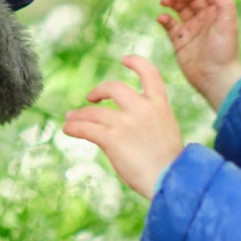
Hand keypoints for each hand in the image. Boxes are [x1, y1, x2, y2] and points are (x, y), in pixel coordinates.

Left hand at [63, 56, 184, 201]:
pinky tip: (68, 129)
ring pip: (94, 113)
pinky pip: (86, 128)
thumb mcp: (164, 132)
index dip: (136, 63)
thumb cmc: (170, 165)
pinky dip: (74, 127)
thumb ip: (147, 121)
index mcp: (160, 105)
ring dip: (79, 115)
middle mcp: (142, 109)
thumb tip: (122, 126)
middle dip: (99, 92)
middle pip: (114, 88)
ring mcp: (126, 123)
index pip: (150, 73)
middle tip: (90, 99)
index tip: (124, 59)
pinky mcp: (112, 139)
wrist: (172, 180)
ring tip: (71, 119)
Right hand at [158, 0, 240, 111]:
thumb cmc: (224, 50)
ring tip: (165, 1)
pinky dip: (164, 18)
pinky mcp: (180, 40)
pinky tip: (163, 18)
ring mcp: (191, 28)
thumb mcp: (228, 20)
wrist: (215, 77)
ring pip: (179, 7)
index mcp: (217, 11)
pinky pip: (169, 24)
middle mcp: (205, 17)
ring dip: (171, 0)